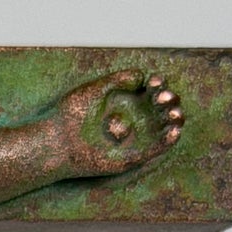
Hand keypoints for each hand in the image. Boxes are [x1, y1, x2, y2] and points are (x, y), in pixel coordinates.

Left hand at [55, 69, 183, 176]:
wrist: (56, 142)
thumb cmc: (70, 115)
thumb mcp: (94, 90)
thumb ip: (118, 80)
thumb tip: (141, 75)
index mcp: (127, 101)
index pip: (151, 90)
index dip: (157, 85)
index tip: (152, 82)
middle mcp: (135, 118)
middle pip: (163, 107)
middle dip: (169, 100)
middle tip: (161, 98)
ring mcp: (136, 137)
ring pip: (165, 127)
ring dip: (175, 119)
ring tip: (173, 113)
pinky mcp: (133, 156)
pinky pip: (156, 149)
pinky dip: (168, 141)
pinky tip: (174, 131)